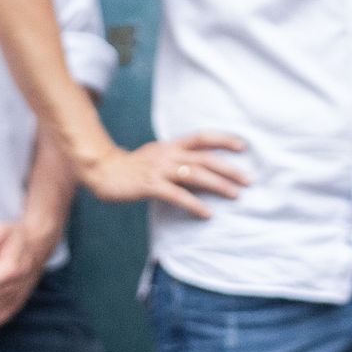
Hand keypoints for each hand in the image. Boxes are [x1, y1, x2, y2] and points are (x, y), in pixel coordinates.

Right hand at [81, 132, 247, 217]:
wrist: (103, 172)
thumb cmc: (131, 167)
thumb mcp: (156, 155)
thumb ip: (175, 157)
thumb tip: (198, 166)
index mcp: (170, 145)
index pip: (202, 137)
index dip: (223, 139)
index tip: (243, 146)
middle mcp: (167, 154)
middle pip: (205, 158)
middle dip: (229, 169)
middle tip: (249, 180)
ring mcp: (158, 169)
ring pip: (195, 175)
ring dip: (218, 185)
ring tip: (236, 195)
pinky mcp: (150, 186)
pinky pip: (177, 195)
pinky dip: (194, 205)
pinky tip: (207, 214)